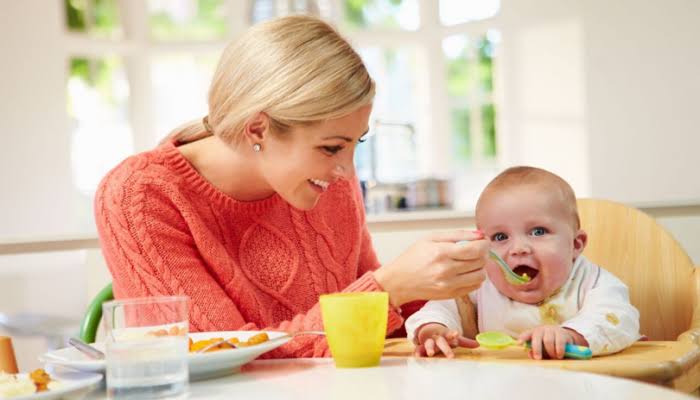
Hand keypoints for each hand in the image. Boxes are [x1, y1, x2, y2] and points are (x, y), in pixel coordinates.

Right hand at [374, 230, 488, 305]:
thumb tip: (479, 234)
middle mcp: (446, 270)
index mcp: (441, 253)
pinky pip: (475, 286)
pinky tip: (465, 272)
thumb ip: (457, 234)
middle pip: (480, 261)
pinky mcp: (451, 295)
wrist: (399, 281)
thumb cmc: (413, 257)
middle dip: (483, 253)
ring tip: (471, 262)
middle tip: (476, 249)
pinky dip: (475, 278)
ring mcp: (449, 285)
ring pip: (481, 276)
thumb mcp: (430, 238)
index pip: (475, 249)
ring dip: (480, 267)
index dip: (484, 244)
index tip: (483, 241)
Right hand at [414, 323, 478, 357]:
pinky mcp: (422, 347)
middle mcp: (437, 338)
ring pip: (428, 344)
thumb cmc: (444, 337)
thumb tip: (478, 344)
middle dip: (445, 348)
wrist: (428, 330)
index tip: (456, 333)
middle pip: (441, 342)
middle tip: (450, 356)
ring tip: (430, 354)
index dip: (453, 334)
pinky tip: (417, 356)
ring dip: (429, 348)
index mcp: (446, 335)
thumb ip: (465, 342)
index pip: (450, 334)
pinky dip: (418, 352)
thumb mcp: (454, 338)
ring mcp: (429, 342)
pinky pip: (419, 349)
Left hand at [518, 325, 587, 359]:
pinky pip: (559, 342)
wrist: (565, 338)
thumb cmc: (549, 346)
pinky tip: (559, 355)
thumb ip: (535, 352)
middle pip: (537, 338)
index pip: (527, 334)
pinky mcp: (562, 333)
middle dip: (536, 349)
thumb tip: (531, 355)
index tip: (519, 343)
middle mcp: (542, 330)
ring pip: (548, 341)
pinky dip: (559, 350)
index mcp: (534, 333)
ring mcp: (552, 330)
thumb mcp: (541, 350)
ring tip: (553, 357)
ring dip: (550, 351)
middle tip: (538, 358)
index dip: (523, 338)